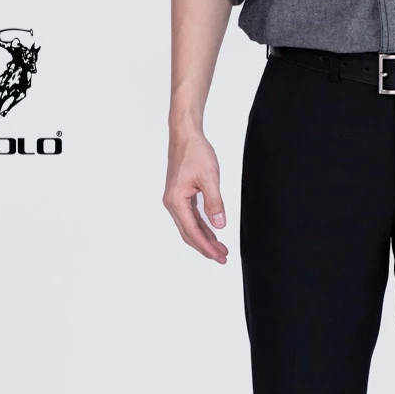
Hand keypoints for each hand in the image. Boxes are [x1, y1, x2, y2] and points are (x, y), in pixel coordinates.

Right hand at [162, 126, 229, 264]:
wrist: (185, 135)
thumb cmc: (195, 152)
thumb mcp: (209, 178)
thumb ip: (215, 203)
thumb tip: (219, 225)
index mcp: (176, 201)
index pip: (193, 231)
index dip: (206, 246)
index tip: (219, 256)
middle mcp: (172, 203)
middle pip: (189, 233)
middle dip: (206, 247)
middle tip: (222, 258)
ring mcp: (175, 200)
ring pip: (190, 227)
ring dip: (205, 239)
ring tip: (220, 249)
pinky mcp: (180, 196)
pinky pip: (191, 218)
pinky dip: (202, 227)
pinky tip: (212, 234)